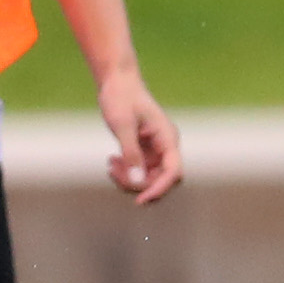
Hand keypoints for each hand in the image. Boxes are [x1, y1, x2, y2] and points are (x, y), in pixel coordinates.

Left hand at [98, 69, 180, 204]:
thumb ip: (131, 154)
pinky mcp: (145, 149)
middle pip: (160, 179)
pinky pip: (139, 170)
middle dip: (138, 183)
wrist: (117, 81)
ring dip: (129, 178)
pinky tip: (111, 161)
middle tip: (114, 171)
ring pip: (148, 177)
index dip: (159, 189)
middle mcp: (165, 146)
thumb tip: (138, 181)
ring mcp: (155, 149)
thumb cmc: (121, 97)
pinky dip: (125, 171)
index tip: (140, 200)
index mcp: (167, 138)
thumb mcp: (122, 125)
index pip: (172, 172)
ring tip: (110, 165)